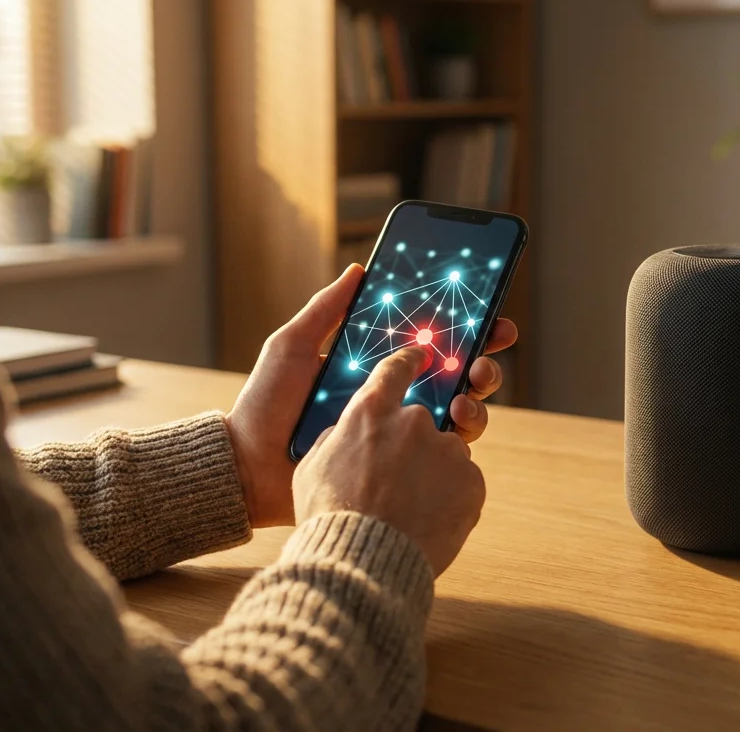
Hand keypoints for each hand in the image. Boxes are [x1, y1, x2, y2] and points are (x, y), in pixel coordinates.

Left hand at [225, 264, 517, 527]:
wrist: (248, 469)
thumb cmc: (266, 405)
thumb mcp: (292, 347)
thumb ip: (326, 309)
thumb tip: (360, 268)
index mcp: (371, 367)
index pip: (425, 342)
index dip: (461, 326)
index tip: (487, 309)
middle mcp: (391, 398)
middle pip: (452, 373)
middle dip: (481, 354)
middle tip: (491, 342)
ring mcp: (397, 433)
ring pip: (457, 408)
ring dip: (477, 391)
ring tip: (474, 382)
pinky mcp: (398, 467)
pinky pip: (441, 450)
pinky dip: (462, 431)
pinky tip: (460, 417)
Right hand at [293, 347, 485, 575]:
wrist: (364, 562)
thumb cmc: (329, 517)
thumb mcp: (312, 468)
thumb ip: (336, 440)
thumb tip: (348, 433)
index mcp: (370, 412)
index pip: (396, 368)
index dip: (411, 360)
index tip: (424, 357)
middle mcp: (414, 421)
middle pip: (425, 420)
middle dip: (417, 444)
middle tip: (402, 476)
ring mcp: (447, 450)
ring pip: (447, 454)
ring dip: (435, 474)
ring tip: (410, 510)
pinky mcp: (471, 481)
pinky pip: (464, 482)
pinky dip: (451, 499)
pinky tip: (427, 521)